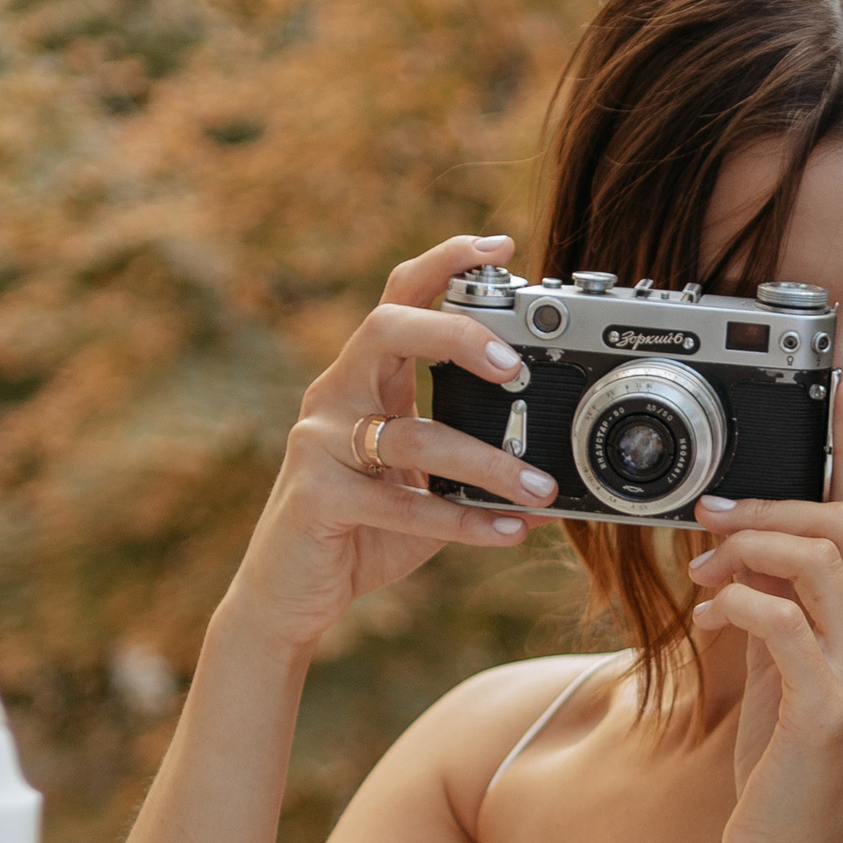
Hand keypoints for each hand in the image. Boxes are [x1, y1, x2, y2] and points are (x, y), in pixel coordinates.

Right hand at [223, 233, 562, 655]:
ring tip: (540, 487)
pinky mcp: (316, 496)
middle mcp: (336, 396)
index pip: (399, 298)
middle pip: (386, 329)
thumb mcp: (424, 494)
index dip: (445, 263)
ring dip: (486, 462)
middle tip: (515, 367)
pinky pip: (400, 504)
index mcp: (365, 379)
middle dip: (455, 335)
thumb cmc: (360, 534)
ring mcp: (319, 443)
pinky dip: (461, 520)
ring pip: (410, 435)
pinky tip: (508, 531)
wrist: (288, 596)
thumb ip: (473, 475)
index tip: (501, 245)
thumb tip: (553, 486)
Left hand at [688, 379, 842, 842]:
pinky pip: (780, 616)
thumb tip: (740, 552)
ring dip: (747, 549)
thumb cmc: (785, 771)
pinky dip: (734, 602)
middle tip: (711, 517)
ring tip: (704, 569)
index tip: (841, 391)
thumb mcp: (785, 672)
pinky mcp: (832, 705)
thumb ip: (780, 610)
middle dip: (769, 507)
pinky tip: (710, 616)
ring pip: (816, 559)